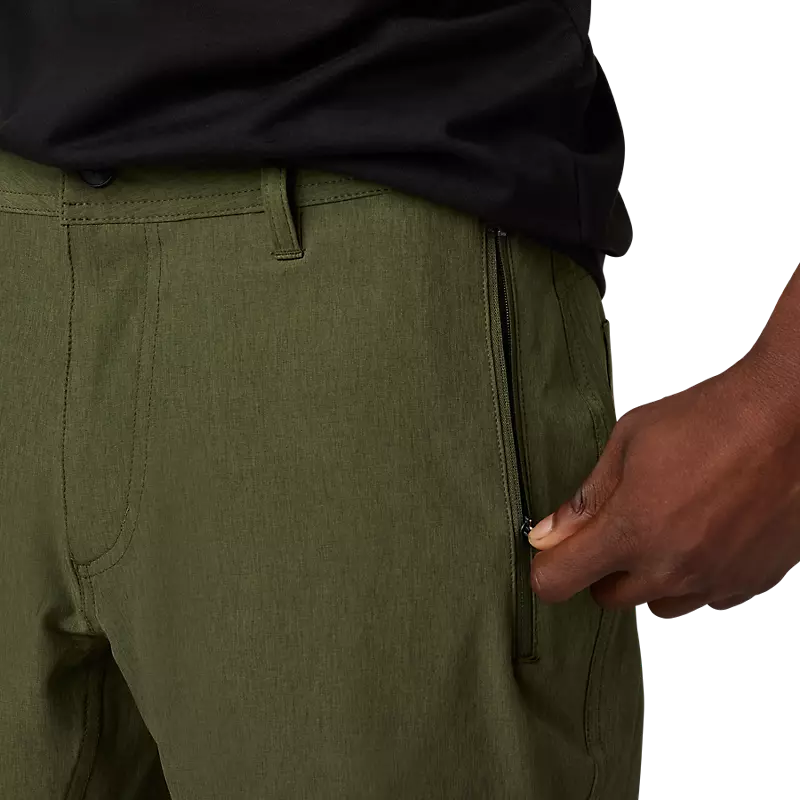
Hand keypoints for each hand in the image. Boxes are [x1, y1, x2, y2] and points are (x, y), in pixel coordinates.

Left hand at [526, 353, 799, 618]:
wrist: (790, 420)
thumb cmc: (710, 419)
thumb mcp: (629, 442)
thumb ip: (586, 498)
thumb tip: (546, 535)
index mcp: (631, 531)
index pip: (558, 582)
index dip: (547, 569)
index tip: (552, 552)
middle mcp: (671, 568)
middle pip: (607, 599)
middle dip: (599, 569)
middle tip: (614, 527)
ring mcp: (714, 580)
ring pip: (658, 605)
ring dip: (648, 577)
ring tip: (664, 527)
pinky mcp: (752, 583)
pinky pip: (706, 599)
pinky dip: (695, 576)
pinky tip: (703, 534)